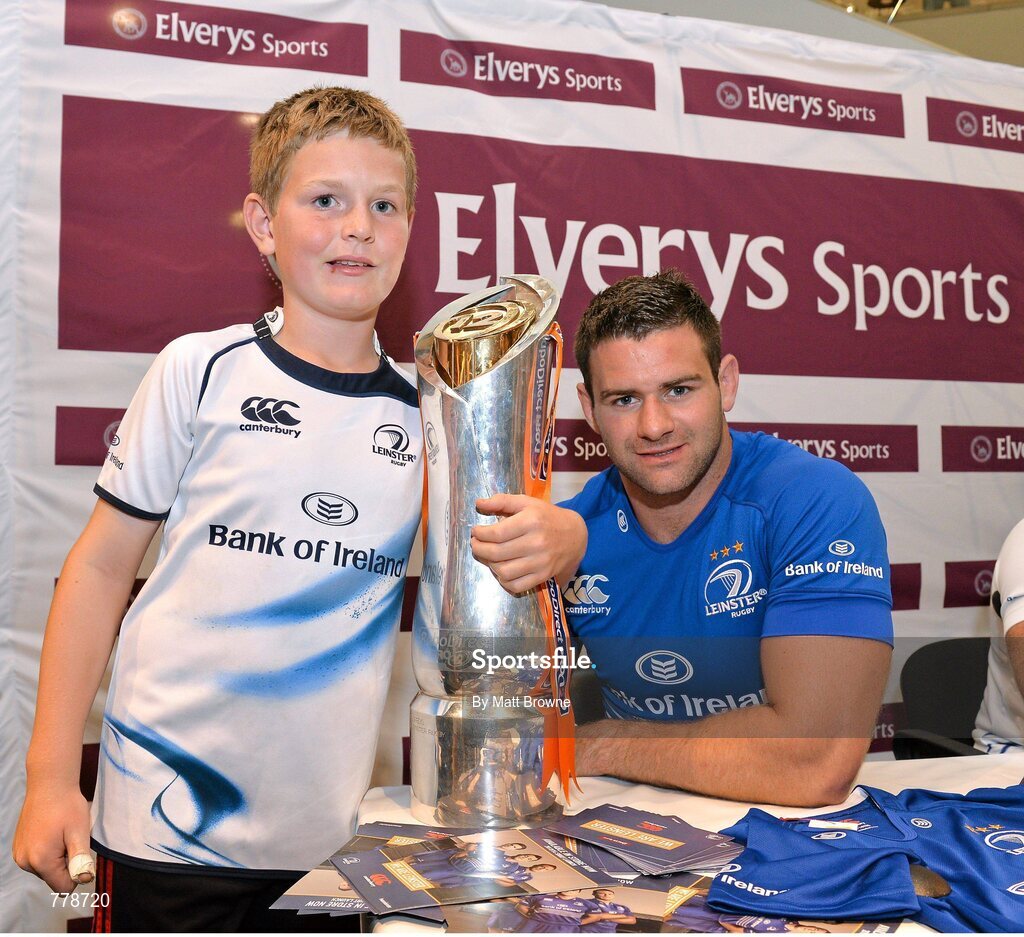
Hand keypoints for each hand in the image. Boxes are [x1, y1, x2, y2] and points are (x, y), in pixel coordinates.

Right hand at [13, 782, 92, 892]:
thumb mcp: (79, 832)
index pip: (63, 887)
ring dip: (57, 856)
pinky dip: (48, 850)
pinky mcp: (18, 847)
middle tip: (70, 838)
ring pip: (46, 868)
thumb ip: (81, 859)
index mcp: (41, 860)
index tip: (80, 853)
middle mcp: (25, 861)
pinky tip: (52, 831)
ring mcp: (19, 854)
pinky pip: (37, 858)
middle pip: (53, 878)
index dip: (76, 873)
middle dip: (66, 862)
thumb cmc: (67, 806)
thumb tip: (84, 879)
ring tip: (61, 833)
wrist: (49, 784)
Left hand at [471, 494, 586, 593]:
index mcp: (531, 521)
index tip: (475, 531)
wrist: (575, 535)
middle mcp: (536, 543)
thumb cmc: (547, 517)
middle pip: (497, 553)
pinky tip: (501, 569)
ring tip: (488, 556)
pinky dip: (504, 581)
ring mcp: (540, 563)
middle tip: (475, 544)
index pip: (496, 533)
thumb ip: (502, 501)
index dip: (480, 534)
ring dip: (490, 565)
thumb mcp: (527, 503)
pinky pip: (516, 586)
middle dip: (479, 549)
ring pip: (504, 572)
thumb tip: (478, 504)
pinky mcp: (543, 576)